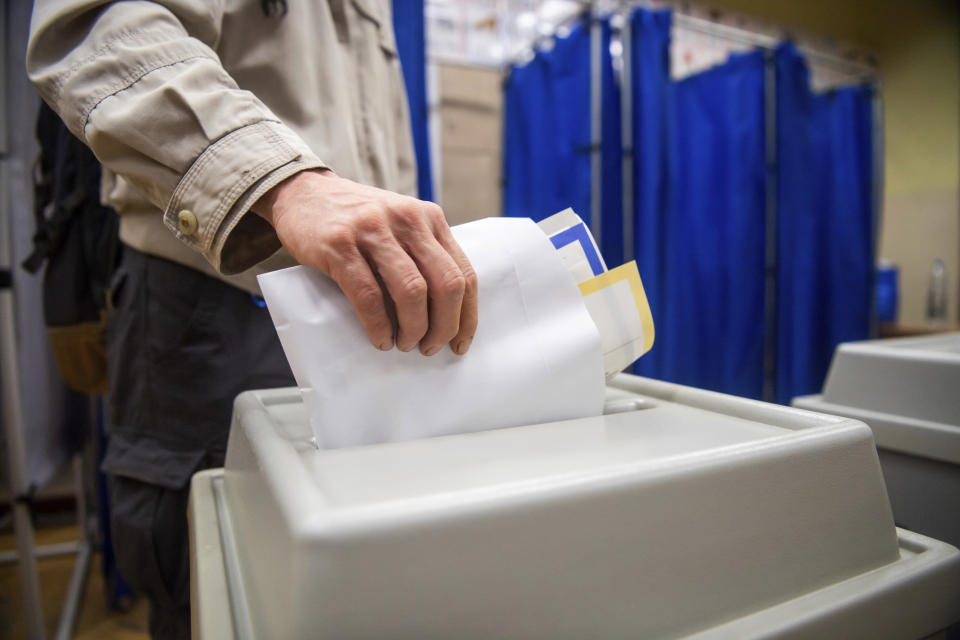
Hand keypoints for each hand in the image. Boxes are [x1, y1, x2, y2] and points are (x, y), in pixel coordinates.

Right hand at [253, 169, 477, 355]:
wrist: (302, 192)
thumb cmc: (356, 219)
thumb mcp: (400, 224)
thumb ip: (424, 253)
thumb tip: (445, 313)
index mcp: (430, 218)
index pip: (464, 273)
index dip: (466, 316)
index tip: (459, 344)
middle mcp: (408, 220)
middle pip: (446, 285)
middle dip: (443, 327)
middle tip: (429, 348)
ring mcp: (374, 230)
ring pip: (412, 291)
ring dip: (413, 329)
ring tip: (404, 345)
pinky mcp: (340, 245)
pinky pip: (370, 295)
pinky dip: (379, 326)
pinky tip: (379, 339)